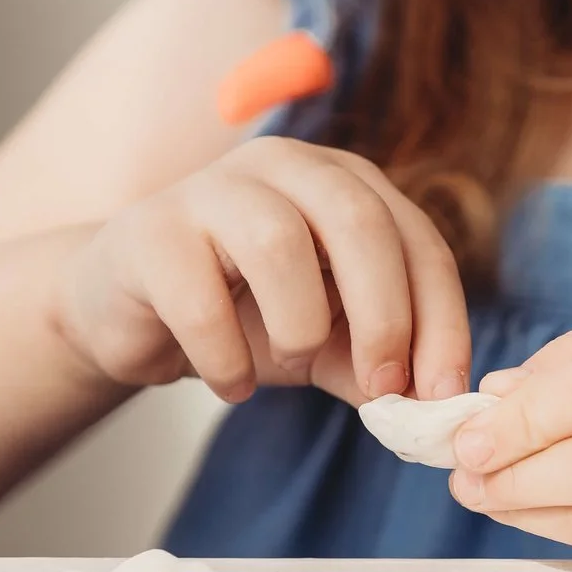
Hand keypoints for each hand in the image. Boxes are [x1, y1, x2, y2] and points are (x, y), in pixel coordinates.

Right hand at [56, 138, 472, 406]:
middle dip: (384, 316)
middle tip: (382, 389)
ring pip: (279, 245)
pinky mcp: (149, 231)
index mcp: (343, 181)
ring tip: (288, 365)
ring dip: (298, 327)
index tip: (443, 393)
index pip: (417, 240)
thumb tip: (434, 405)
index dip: (441, 319)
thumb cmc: (240, 313)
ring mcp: (211, 188)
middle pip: (358, 222)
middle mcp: (283, 166)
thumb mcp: (326, 337)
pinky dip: (226, 358)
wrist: (128, 310)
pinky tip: (230, 382)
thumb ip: (376, 362)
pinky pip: (200, 298)